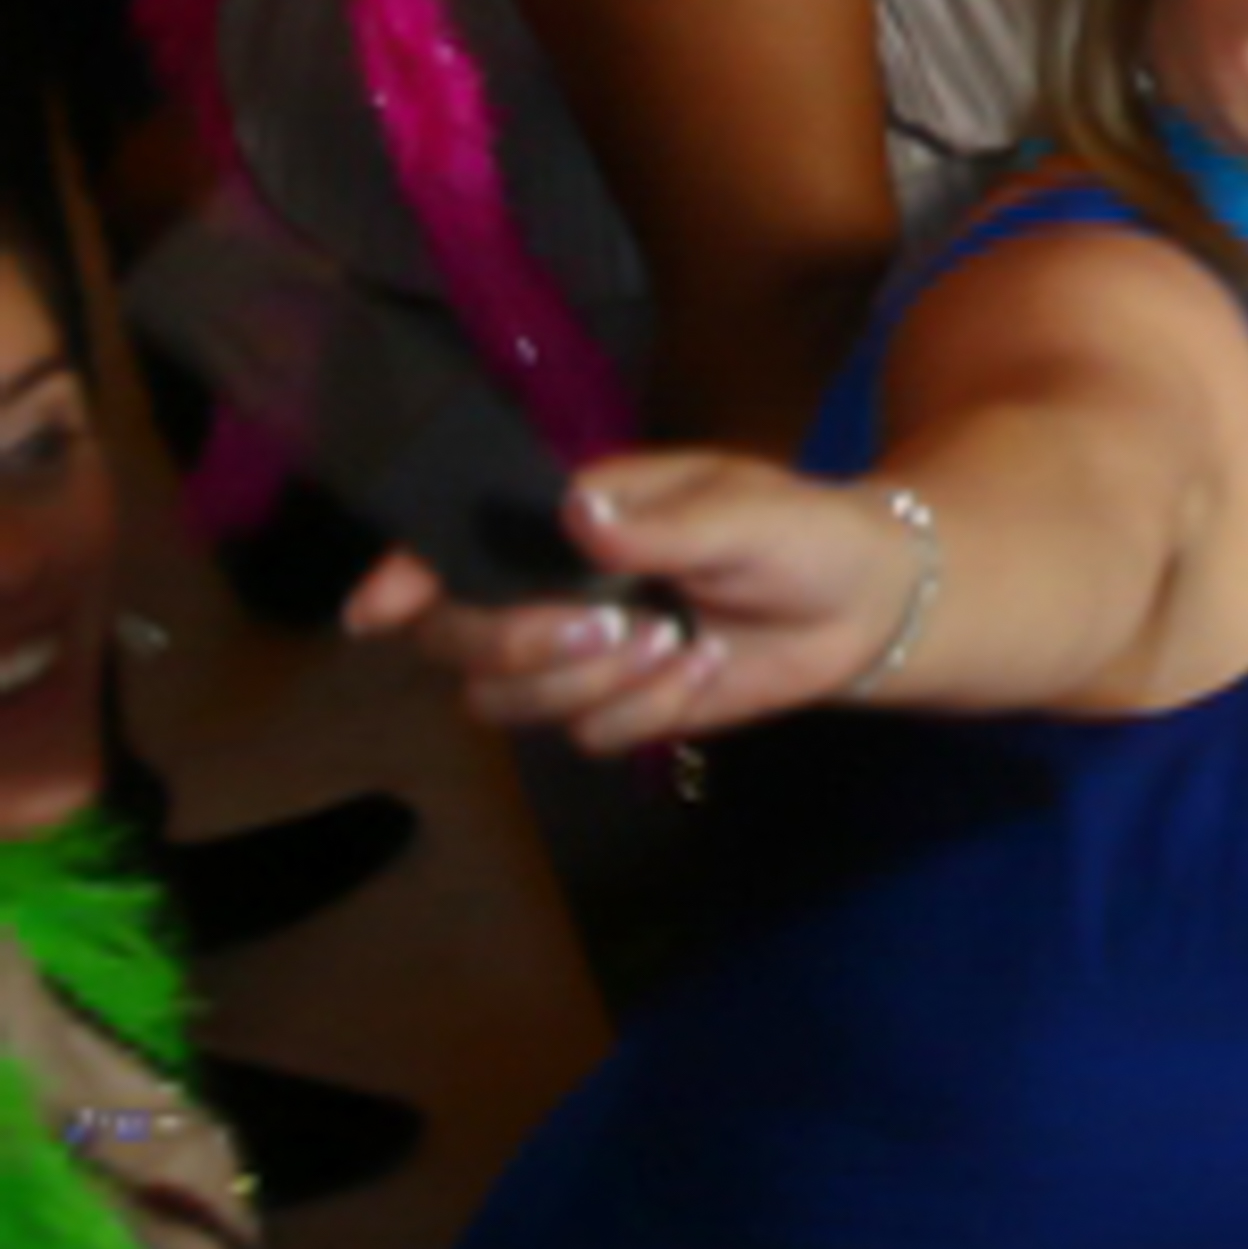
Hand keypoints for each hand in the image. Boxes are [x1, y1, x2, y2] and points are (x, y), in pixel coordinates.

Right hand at [339, 452, 927, 754]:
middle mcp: (554, 587)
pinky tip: (707, 667)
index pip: (457, 545)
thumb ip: (657, 525)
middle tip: (612, 624)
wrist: (868, 604)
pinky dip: (650, 710)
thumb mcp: (743, 513)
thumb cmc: (802, 532)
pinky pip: (588, 735)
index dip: (404, 577)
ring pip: (507, 700)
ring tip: (677, 643)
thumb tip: (575, 513)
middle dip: (518, 642)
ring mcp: (580, 653)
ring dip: (589, 683)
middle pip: (457, 640)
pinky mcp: (619, 706)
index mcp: (570, 519)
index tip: (379, 610)